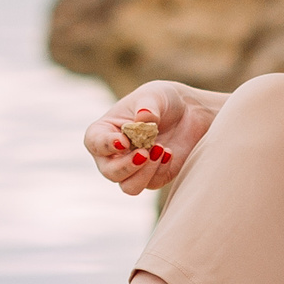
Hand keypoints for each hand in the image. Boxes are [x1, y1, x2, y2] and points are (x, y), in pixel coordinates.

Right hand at [87, 83, 202, 194]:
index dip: (106, 145)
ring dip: (143, 174)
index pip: (95, 143)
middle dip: (126, 166)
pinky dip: (161, 169)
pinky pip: (153, 183)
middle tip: (144, 153)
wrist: (189, 111)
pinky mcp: (154, 177)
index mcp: (105, 131)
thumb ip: (147, 106)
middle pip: (110, 172)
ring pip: (129, 187)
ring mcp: (133, 168)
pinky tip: (168, 152)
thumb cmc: (162, 100)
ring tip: (160, 150)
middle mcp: (114, 154)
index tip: (124, 141)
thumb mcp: (155, 95)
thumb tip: (142, 118)